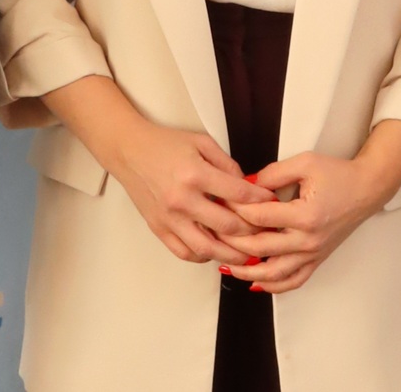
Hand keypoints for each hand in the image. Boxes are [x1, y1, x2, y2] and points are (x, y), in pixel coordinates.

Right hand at [106, 119, 274, 266]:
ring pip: (207, 249)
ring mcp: (169, 218)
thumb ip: (227, 164)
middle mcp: (182, 200)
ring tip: (247, 253)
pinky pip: (185, 253)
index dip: (261, 200)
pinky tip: (215, 251)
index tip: (272, 203)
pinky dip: (204, 256)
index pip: (238, 194)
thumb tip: (247, 186)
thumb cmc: (164, 144)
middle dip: (252, 231)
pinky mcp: (159, 229)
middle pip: (227, 227)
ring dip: (231, 254)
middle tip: (265, 231)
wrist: (129, 151)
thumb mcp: (201, 143)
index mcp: (195, 174)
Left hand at [222, 121, 400, 293]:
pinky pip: (294, 280)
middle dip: (233, 242)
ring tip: (226, 265)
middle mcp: (308, 240)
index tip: (220, 204)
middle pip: (261, 249)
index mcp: (305, 216)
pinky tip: (256, 284)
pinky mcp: (317, 259)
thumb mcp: (305, 163)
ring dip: (248, 272)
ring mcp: (313, 253)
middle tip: (213, 233)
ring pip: (275, 274)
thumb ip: (272, 173)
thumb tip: (245, 185)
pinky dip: (274, 286)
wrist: (366, 189)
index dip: (236, 211)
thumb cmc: (338, 174)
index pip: (260, 218)